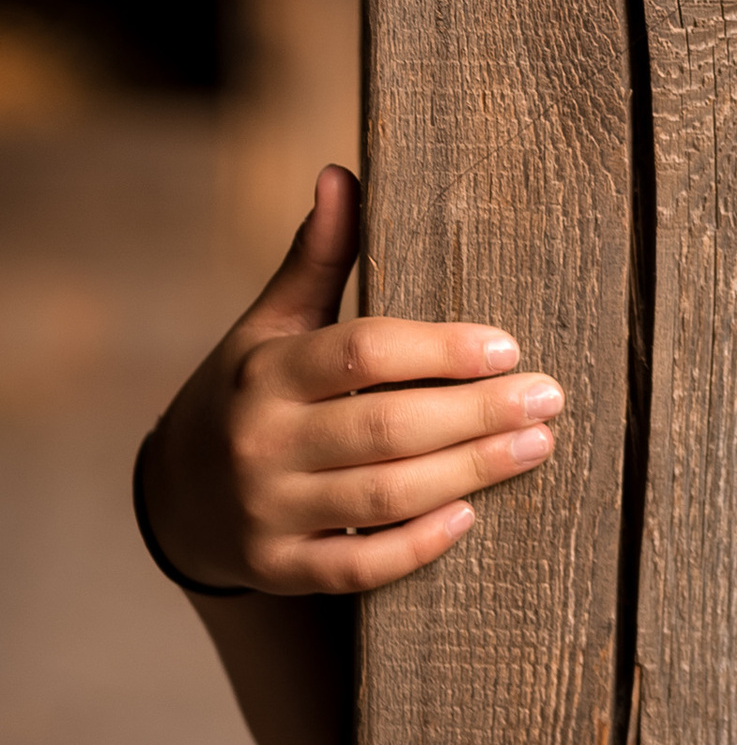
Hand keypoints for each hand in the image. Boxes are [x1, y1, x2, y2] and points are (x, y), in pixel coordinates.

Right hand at [141, 164, 565, 595]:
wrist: (178, 498)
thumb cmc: (249, 393)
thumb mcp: (271, 327)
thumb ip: (316, 259)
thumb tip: (342, 174)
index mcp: (264, 371)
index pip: (361, 353)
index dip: (441, 349)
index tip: (508, 346)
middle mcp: (260, 442)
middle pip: (386, 427)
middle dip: (478, 413)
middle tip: (549, 398)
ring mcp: (267, 512)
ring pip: (383, 497)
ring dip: (470, 472)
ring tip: (535, 446)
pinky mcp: (280, 570)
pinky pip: (360, 566)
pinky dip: (418, 544)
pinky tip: (471, 513)